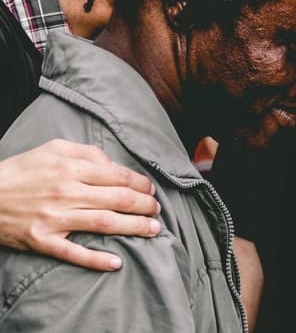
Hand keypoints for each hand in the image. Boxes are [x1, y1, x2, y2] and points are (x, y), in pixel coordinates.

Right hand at [0, 140, 160, 270]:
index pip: (118, 176)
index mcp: (71, 169)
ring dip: (134, 227)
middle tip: (157, 210)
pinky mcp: (42, 240)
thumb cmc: (20, 171)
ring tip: (153, 230)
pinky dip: (96, 259)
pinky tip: (116, 262)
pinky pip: (73, 253)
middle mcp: (66, 193)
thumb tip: (113, 164)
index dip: (141, 184)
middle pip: (118, 199)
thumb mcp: (52, 149)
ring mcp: (54, 219)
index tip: (151, 190)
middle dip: (144, 205)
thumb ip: (86, 153)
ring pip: (104, 223)